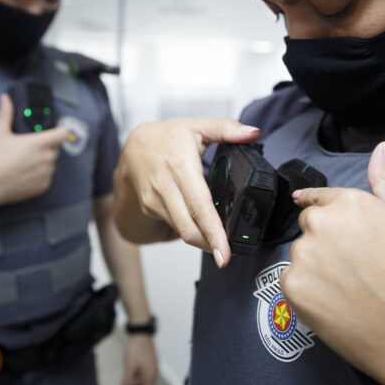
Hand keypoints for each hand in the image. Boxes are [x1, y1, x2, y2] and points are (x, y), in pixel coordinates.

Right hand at [0, 94, 71, 206]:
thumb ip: (5, 114)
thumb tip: (5, 100)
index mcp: (39, 143)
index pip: (63, 133)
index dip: (60, 130)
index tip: (56, 131)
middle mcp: (46, 158)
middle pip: (56, 148)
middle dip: (47, 147)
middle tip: (31, 148)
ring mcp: (46, 173)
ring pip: (51, 164)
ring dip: (43, 161)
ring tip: (25, 162)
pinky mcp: (43, 186)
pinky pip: (47, 177)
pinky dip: (40, 175)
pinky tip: (25, 173)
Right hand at [115, 118, 259, 266]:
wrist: (131, 147)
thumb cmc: (166, 137)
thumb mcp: (196, 126)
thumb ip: (226, 128)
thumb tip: (252, 132)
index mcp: (180, 166)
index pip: (199, 206)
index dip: (213, 232)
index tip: (225, 252)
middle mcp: (165, 186)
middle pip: (189, 228)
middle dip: (210, 246)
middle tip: (228, 257)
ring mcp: (154, 200)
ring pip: (182, 230)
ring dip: (202, 241)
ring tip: (219, 244)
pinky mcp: (150, 208)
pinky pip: (175, 225)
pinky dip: (190, 230)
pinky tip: (201, 227)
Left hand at [121, 335, 157, 384]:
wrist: (141, 333)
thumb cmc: (137, 348)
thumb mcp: (129, 367)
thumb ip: (127, 382)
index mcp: (151, 376)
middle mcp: (153, 373)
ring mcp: (152, 367)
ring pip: (145, 382)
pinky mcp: (149, 362)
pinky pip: (144, 375)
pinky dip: (138, 378)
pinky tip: (130, 377)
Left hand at [280, 140, 384, 384]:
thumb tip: (383, 147)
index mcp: (348, 202)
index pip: (320, 198)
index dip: (329, 215)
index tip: (335, 230)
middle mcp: (320, 224)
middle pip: (310, 227)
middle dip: (326, 242)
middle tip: (358, 268)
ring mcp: (303, 256)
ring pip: (301, 255)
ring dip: (316, 267)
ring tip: (352, 288)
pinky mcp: (292, 288)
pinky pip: (292, 282)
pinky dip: (309, 292)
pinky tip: (337, 303)